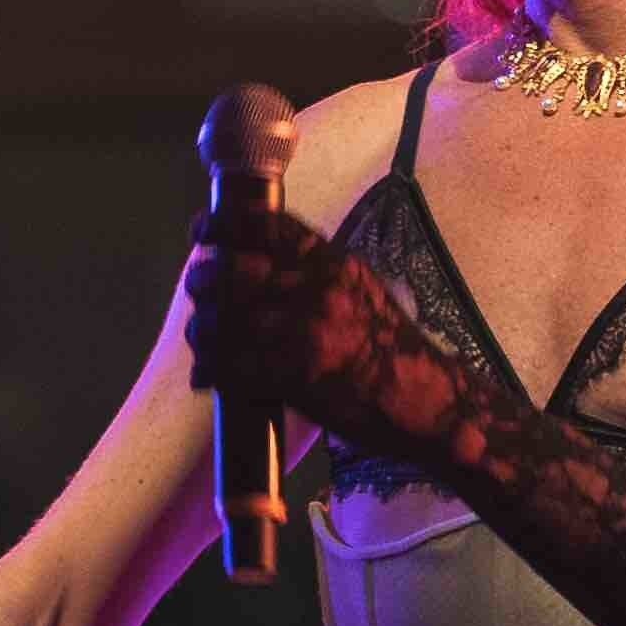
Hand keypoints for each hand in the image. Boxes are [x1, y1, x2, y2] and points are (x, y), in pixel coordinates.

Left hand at [181, 206, 475, 467]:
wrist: (425, 400)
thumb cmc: (394, 347)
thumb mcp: (361, 289)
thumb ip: (314, 271)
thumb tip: (260, 259)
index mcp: (332, 264)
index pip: (268, 226)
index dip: (224, 224)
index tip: (202, 229)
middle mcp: (316, 289)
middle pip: (232, 270)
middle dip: (203, 279)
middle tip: (199, 290)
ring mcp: (303, 331)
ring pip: (223, 318)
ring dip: (202, 329)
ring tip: (202, 339)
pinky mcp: (293, 374)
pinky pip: (229, 365)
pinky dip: (209, 370)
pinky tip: (206, 375)